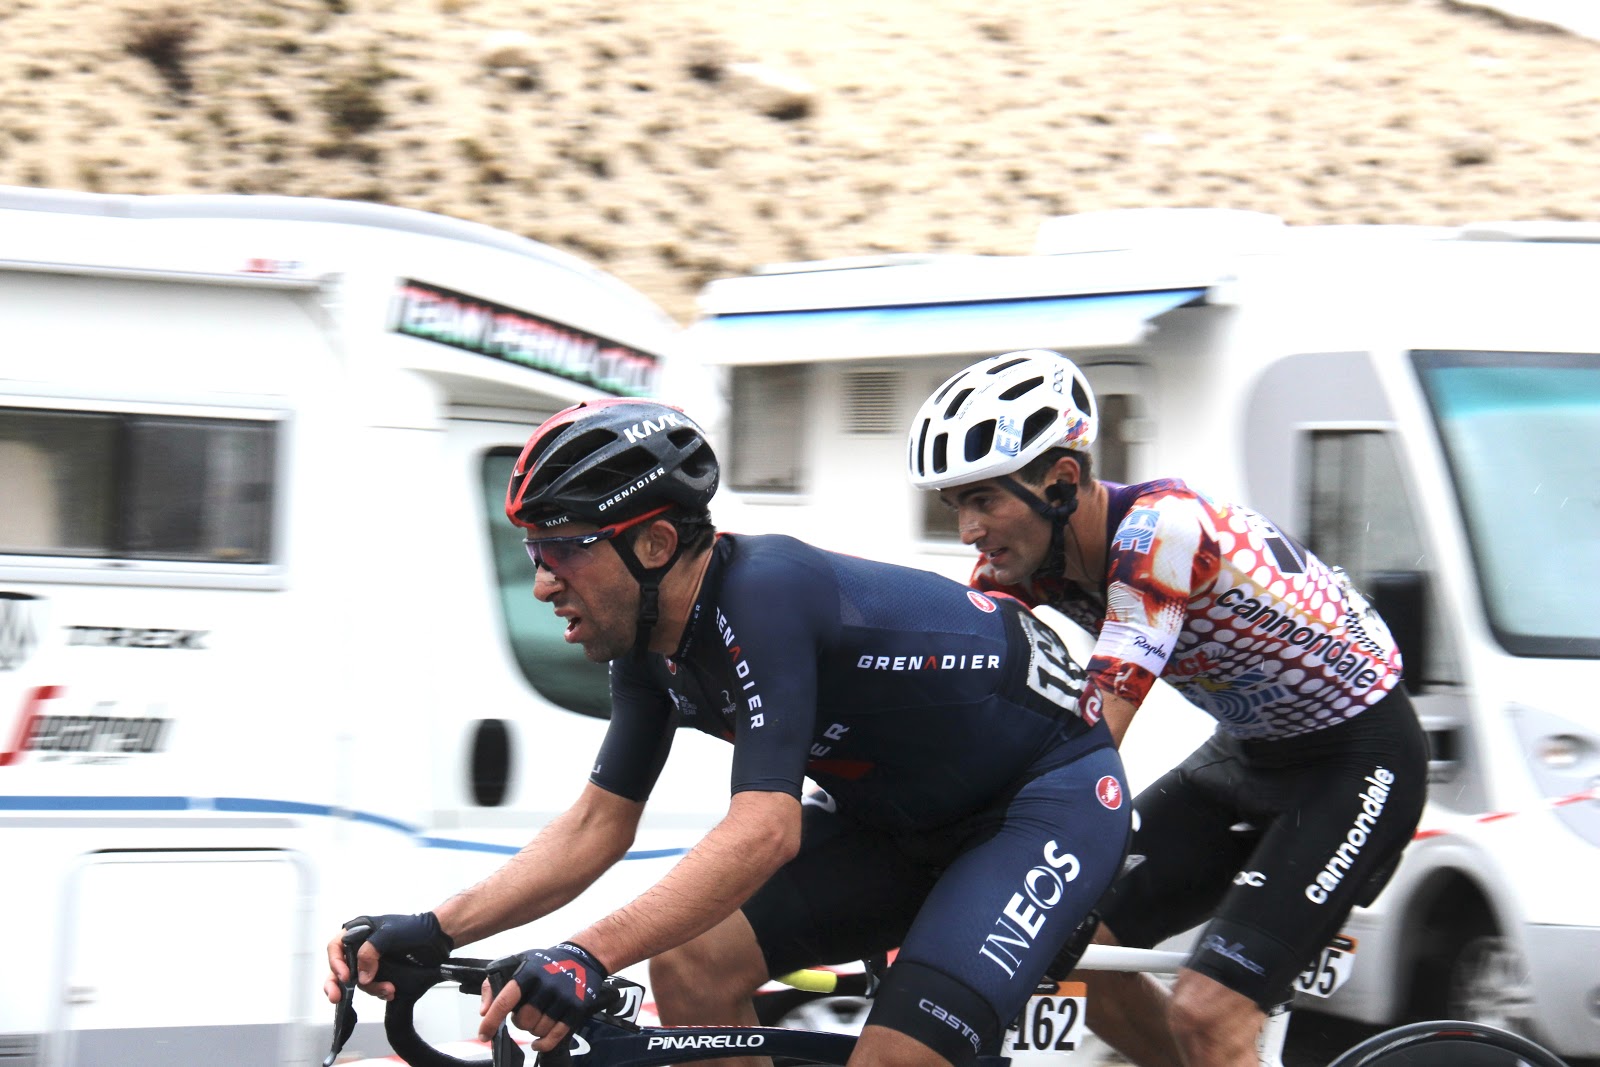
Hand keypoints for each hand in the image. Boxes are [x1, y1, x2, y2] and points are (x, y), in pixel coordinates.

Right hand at [323, 912, 453, 1003]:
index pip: (336, 947)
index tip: (345, 977)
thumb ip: (370, 951)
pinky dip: (380, 991)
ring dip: (371, 988)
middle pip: (340, 969)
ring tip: (388, 988)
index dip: (335, 963)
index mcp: (359, 931)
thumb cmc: (416, 929)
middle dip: (337, 985)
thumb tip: (361, 976)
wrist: (438, 940)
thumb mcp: (389, 934)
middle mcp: (362, 948)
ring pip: (359, 982)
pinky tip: (390, 991)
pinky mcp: (383, 974)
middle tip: (337, 997)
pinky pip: (373, 988)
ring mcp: (372, 963)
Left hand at [478, 942, 607, 1046]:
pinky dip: (544, 1043)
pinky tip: (538, 1042)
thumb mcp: (515, 963)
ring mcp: (562, 998)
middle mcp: (546, 985)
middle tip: (525, 1012)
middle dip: (520, 1021)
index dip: (491, 1021)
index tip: (484, 1035)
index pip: (504, 1001)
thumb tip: (484, 1011)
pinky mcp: (575, 1009)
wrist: (581, 957)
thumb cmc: (544, 963)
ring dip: (533, 1029)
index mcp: (528, 973)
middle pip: (523, 1021)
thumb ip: (493, 985)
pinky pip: (555, 1036)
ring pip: (538, 1030)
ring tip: (538, 1016)